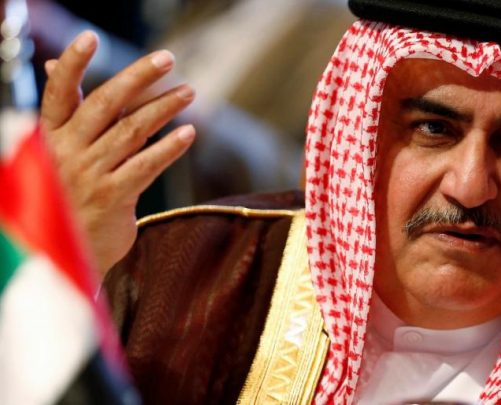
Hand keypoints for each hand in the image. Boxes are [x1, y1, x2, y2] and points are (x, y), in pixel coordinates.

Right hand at [41, 31, 195, 274]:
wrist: (69, 251)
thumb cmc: (69, 194)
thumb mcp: (59, 152)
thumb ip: (69, 114)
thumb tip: (54, 65)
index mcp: (51, 137)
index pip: (58, 93)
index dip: (72, 64)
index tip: (90, 38)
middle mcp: (67, 152)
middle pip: (105, 103)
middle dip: (138, 77)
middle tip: (167, 59)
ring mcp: (90, 175)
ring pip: (132, 130)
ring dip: (165, 108)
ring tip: (189, 93)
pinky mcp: (113, 198)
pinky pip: (146, 166)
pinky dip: (169, 147)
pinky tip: (189, 133)